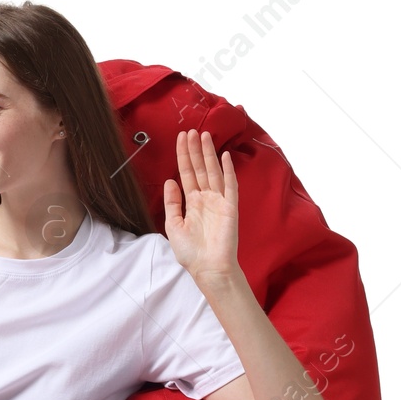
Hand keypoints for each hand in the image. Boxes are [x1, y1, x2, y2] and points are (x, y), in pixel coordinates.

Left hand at [163, 129, 240, 285]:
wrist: (208, 269)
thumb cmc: (191, 252)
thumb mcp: (173, 225)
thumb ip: (172, 203)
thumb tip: (170, 181)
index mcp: (192, 203)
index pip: (187, 174)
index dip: (184, 156)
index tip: (181, 139)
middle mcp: (206, 199)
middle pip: (199, 169)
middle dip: (195, 150)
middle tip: (191, 131)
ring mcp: (219, 202)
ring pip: (213, 172)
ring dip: (209, 154)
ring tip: (204, 136)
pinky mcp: (230, 208)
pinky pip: (230, 186)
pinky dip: (228, 171)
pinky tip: (224, 156)